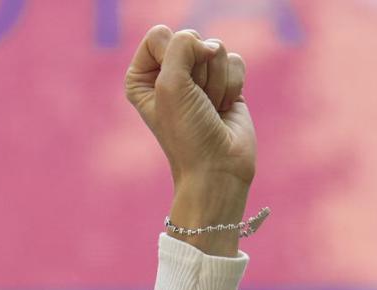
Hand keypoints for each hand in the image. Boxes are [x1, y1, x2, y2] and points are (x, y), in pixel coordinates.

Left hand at [124, 25, 253, 188]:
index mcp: (142, 76)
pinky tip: (224, 108)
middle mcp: (168, 74)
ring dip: (216, 81)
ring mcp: (198, 78)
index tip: (175, 90)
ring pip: (216, 48)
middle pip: (191, 38)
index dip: (174, 57)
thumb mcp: (170, 84)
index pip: (159, 35)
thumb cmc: (186, 132)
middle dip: (198, 70)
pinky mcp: (225, 83)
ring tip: (209, 108)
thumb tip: (209, 44)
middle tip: (195, 102)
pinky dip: (233, 85)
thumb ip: (181, 46)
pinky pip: (235, 61)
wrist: (217, 166)